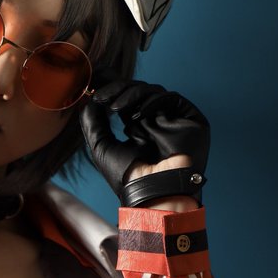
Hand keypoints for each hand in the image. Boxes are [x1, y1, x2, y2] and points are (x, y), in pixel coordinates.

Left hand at [80, 77, 208, 204]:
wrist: (152, 194)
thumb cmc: (127, 178)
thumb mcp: (102, 147)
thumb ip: (93, 122)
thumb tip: (87, 99)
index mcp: (137, 127)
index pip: (125, 99)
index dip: (111, 87)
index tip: (93, 82)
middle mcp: (156, 121)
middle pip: (138, 91)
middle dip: (117, 90)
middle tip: (100, 95)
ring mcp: (173, 119)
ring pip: (152, 91)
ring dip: (131, 95)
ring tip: (113, 108)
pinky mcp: (190, 118)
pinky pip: (171, 98)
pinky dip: (152, 102)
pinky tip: (136, 115)